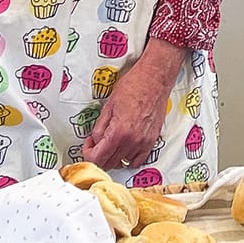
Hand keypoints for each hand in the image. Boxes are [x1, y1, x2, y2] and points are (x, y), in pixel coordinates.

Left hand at [84, 39, 185, 169]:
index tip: (89, 145)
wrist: (155, 79)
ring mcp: (143, 142)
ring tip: (112, 141)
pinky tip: (125, 147)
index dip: (88, 153)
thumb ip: (100, 127)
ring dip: (113, 155)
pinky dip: (128, 158)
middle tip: (97, 142)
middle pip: (109, 163)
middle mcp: (132, 141)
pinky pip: (138, 160)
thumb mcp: (109, 105)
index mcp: (118, 131)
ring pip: (122, 162)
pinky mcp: (152, 140)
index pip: (97, 158)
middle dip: (99, 155)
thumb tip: (95, 140)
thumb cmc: (134, 86)